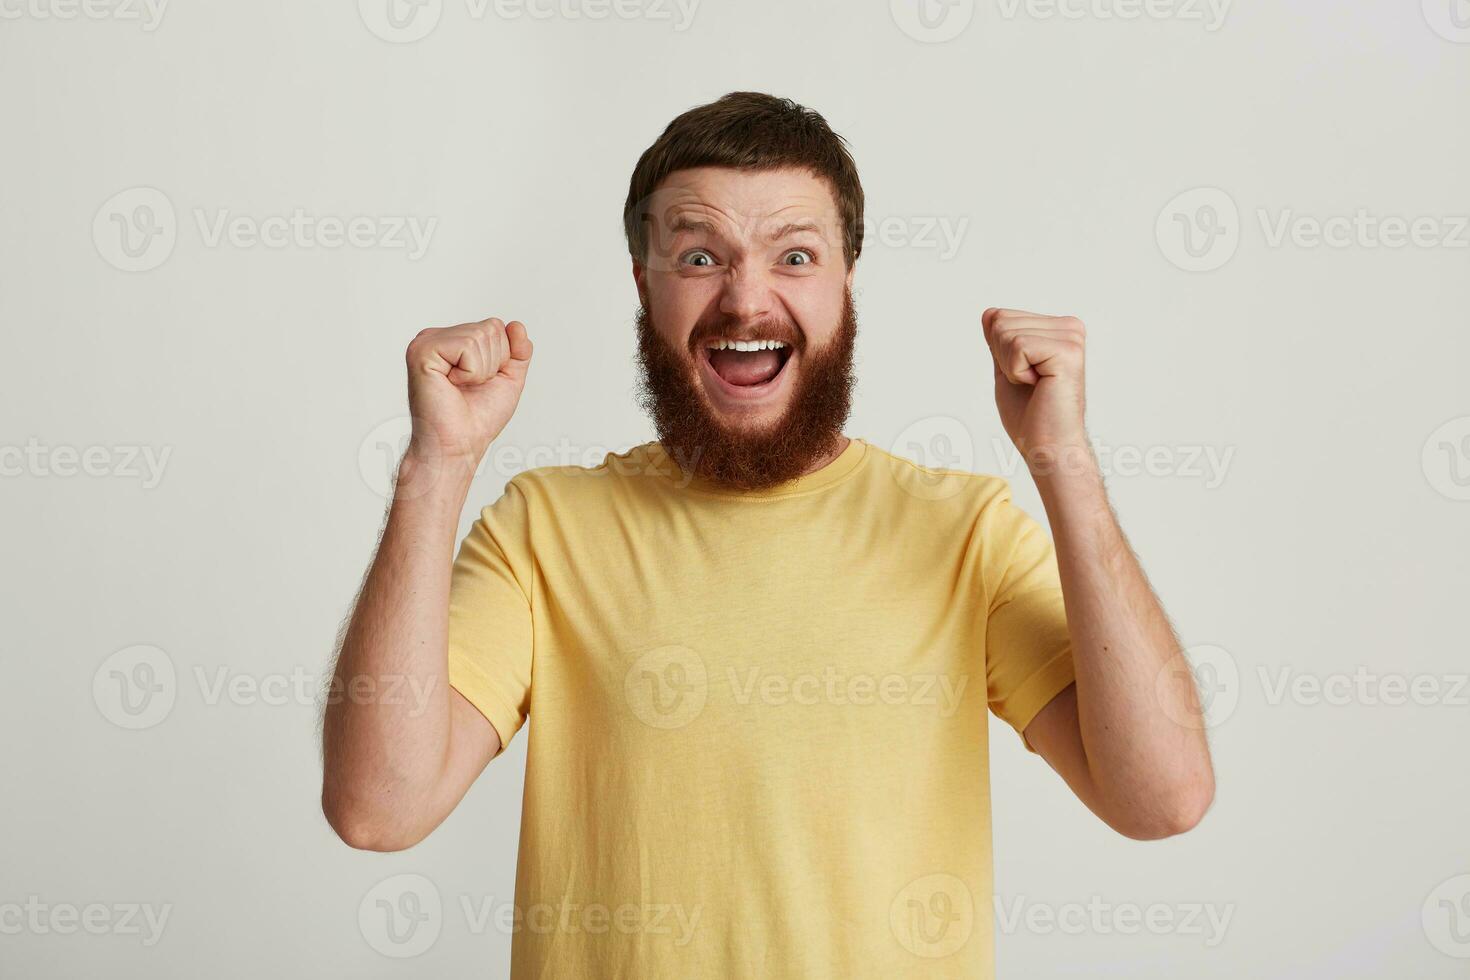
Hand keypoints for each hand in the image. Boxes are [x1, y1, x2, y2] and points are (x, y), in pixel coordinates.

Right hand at [404, 317, 532, 466]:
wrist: (458, 445)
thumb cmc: (478, 418)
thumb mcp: (508, 379)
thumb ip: (518, 351)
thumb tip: (517, 325)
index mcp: (453, 340)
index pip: (496, 327)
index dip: (501, 359)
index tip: (480, 382)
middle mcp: (437, 337)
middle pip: (491, 328)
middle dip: (493, 363)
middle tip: (469, 387)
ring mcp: (426, 341)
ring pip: (481, 335)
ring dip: (481, 370)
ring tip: (460, 387)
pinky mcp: (422, 351)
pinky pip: (467, 346)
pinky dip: (470, 372)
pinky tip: (451, 385)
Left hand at [981, 308, 1087, 461]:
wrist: (1048, 447)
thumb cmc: (1030, 416)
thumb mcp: (1006, 369)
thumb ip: (1000, 341)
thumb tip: (989, 312)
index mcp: (1057, 328)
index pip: (1000, 316)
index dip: (998, 352)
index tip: (1023, 376)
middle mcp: (1069, 327)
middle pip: (1001, 321)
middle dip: (1002, 358)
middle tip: (1029, 384)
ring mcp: (1071, 336)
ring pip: (1007, 333)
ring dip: (1011, 367)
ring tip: (1036, 385)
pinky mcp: (1067, 351)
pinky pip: (1018, 345)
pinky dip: (1016, 372)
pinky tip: (1039, 386)